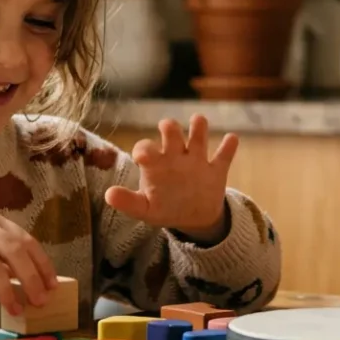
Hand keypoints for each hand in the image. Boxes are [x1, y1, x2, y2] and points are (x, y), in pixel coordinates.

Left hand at [104, 114, 237, 242]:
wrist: (193, 217)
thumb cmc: (164, 207)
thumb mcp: (145, 209)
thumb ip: (128, 202)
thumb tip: (108, 195)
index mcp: (155, 163)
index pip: (146, 147)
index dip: (144, 148)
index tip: (142, 157)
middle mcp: (175, 155)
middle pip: (171, 131)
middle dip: (170, 127)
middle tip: (169, 131)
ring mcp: (197, 160)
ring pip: (199, 136)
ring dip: (199, 127)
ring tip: (198, 122)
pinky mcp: (216, 170)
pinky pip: (224, 156)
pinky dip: (228, 147)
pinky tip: (231, 139)